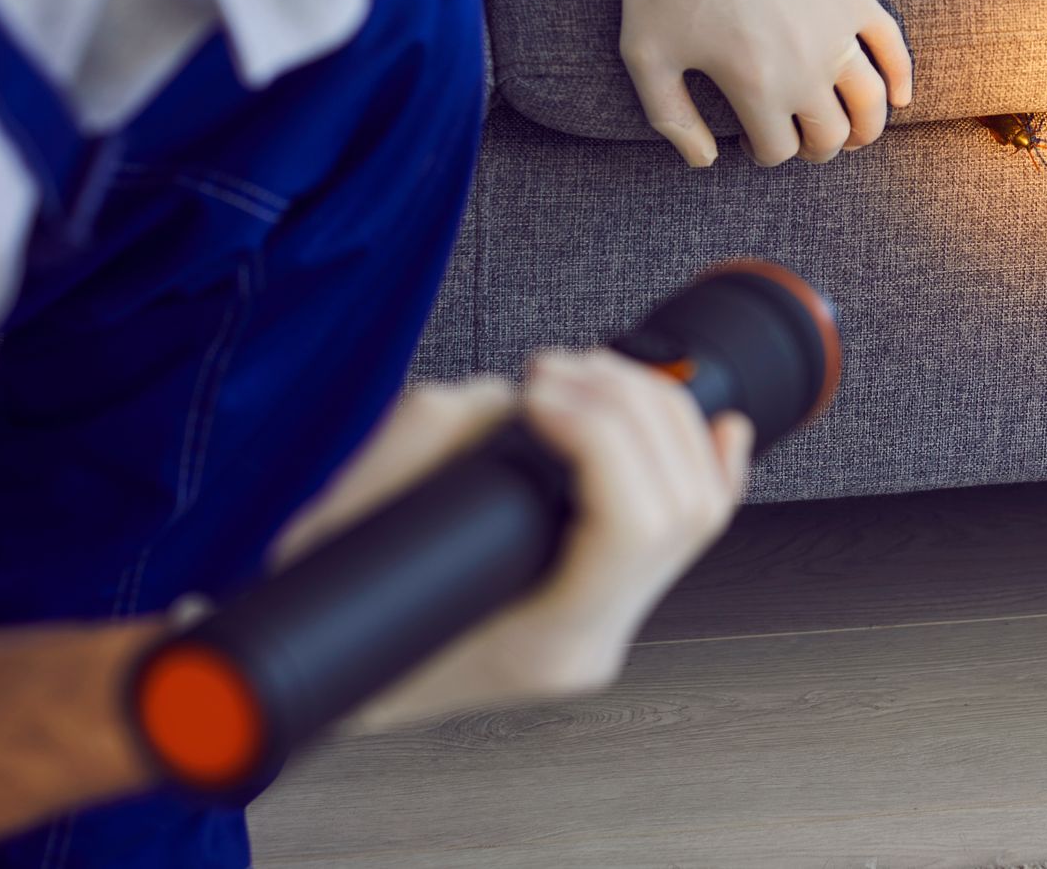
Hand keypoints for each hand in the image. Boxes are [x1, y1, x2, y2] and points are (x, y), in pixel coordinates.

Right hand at [270, 356, 753, 728]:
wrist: (327, 678)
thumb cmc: (329, 616)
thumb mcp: (341, 533)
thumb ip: (418, 449)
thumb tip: (499, 398)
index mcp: (543, 644)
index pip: (632, 527)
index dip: (597, 434)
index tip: (533, 393)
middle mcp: (596, 637)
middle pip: (680, 502)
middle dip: (624, 408)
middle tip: (549, 369)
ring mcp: (616, 619)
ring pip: (700, 503)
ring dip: (651, 416)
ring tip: (577, 373)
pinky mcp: (614, 591)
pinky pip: (699, 523)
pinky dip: (708, 462)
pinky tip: (719, 422)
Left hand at [611, 0, 913, 167]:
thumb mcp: (645, 56)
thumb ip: (671, 118)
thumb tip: (706, 161)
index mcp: (757, 88)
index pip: (779, 149)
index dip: (764, 154)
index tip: (750, 141)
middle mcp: (806, 69)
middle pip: (830, 136)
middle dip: (814, 148)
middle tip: (796, 138)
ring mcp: (836, 31)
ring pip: (871, 103)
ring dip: (865, 129)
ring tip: (852, 133)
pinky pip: (892, 45)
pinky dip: (902, 77)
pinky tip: (900, 97)